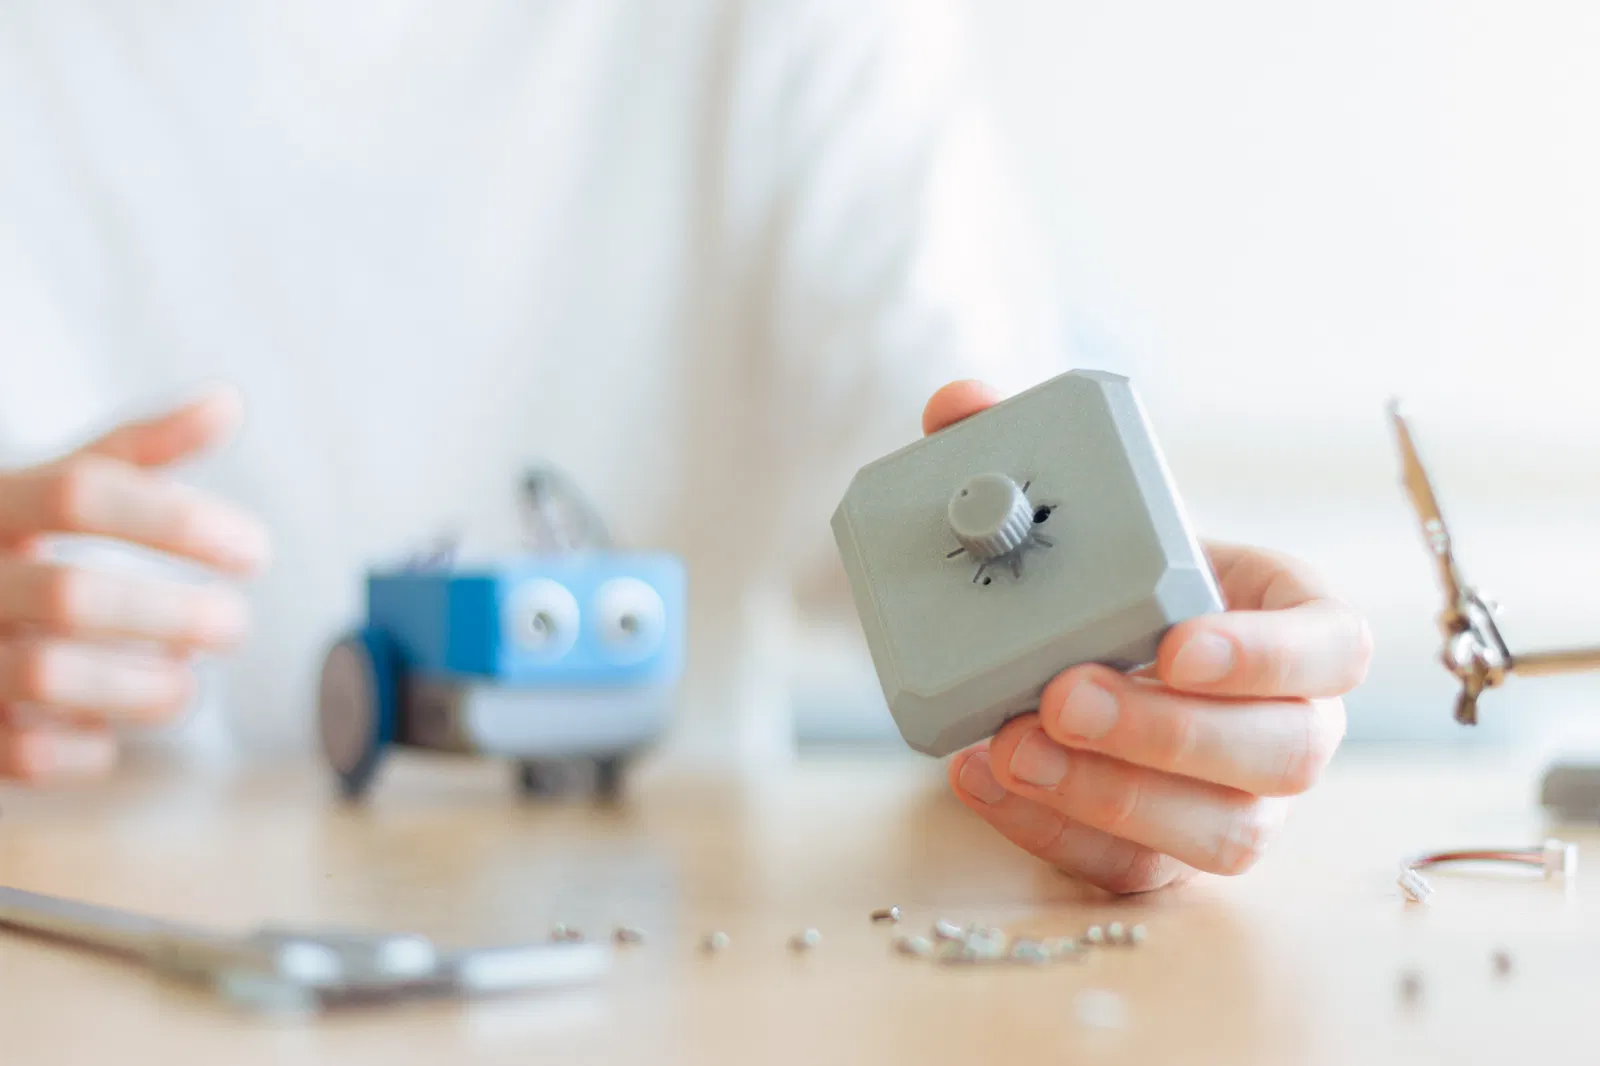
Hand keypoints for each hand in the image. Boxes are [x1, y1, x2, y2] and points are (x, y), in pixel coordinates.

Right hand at [0, 387, 268, 782]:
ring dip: (140, 687)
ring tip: (183, 683)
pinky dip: (84, 749)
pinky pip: (24, 752)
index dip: (177, 521)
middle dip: (174, 614)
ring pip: (49, 675)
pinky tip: (107, 732)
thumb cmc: (4, 545)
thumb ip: (134, 452)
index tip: (255, 551)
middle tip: (235, 624)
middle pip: (72, 594)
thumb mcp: (50, 486)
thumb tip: (226, 402)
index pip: (82, 492)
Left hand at [924, 381, 1371, 893]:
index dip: (1269, 654)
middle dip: (1168, 733)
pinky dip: (1052, 829)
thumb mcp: (1101, 517)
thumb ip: (1037, 460)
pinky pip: (1132, 868)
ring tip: (1011, 745)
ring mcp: (1241, 802)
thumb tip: (957, 404)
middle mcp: (1292, 725)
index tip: (1176, 642)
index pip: (1333, 648)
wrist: (1109, 654)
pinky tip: (983, 778)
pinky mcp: (1173, 856)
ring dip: (1110, 795)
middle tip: (1063, 694)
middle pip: (1280, 754)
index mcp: (1300, 628)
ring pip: (1216, 832)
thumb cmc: (1123, 583)